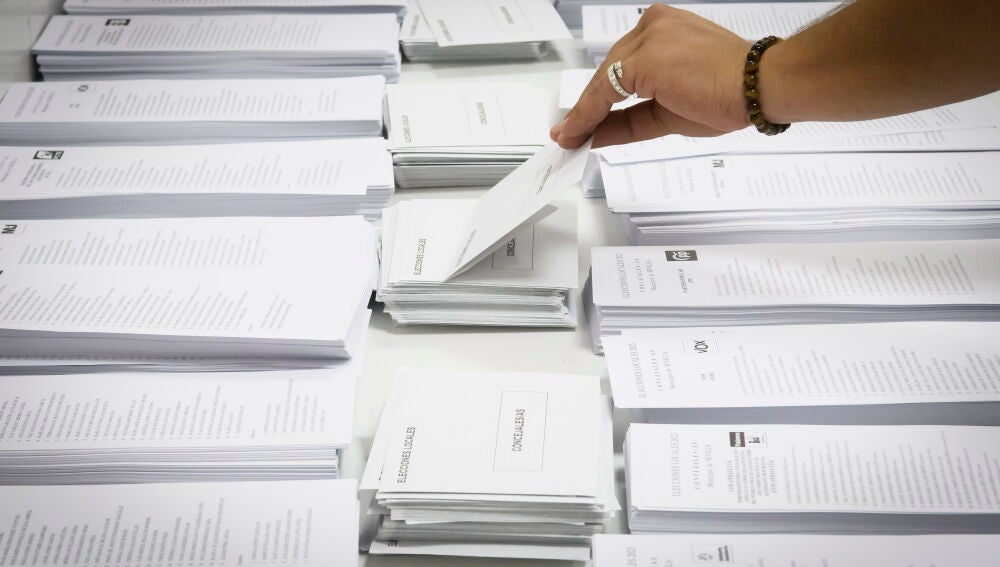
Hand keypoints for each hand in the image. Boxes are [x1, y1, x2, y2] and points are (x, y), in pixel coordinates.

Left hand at [551, 4, 752, 148]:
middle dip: (588, 107)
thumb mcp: (668, 113)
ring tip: (569, 138)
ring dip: (583, 113)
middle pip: (609, 73)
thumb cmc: (730, 93)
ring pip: (604, 81)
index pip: (622, 68)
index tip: (583, 121)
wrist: (759, 86)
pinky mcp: (644, 57)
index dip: (599, 99)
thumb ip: (630, 121)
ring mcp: (647, 38)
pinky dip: (588, 114)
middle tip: (569, 133)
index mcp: (663, 28)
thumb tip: (597, 134)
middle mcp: (652, 25)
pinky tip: (578, 132)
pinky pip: (606, 91)